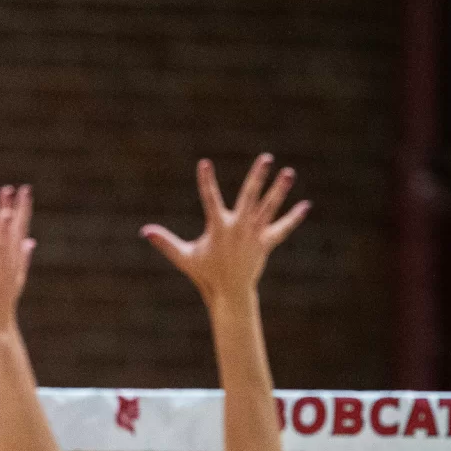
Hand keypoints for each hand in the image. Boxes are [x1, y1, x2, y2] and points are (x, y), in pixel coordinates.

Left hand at [0, 184, 34, 340]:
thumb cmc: (3, 302)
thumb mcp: (16, 277)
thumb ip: (22, 257)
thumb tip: (30, 240)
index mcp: (13, 260)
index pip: (19, 230)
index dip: (22, 210)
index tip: (24, 190)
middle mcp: (7, 266)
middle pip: (12, 235)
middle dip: (15, 213)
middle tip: (18, 191)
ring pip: (0, 250)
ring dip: (2, 233)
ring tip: (4, 214)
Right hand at [142, 154, 308, 302]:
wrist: (230, 292)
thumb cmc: (205, 272)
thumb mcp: (185, 257)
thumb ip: (166, 243)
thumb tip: (144, 231)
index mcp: (219, 228)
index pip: (210, 200)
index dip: (206, 182)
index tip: (204, 164)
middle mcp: (239, 228)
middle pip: (250, 197)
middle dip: (258, 177)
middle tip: (266, 158)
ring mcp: (255, 235)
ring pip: (269, 208)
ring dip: (279, 190)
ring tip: (289, 173)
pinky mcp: (266, 243)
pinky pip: (281, 228)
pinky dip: (293, 218)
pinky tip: (306, 206)